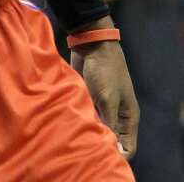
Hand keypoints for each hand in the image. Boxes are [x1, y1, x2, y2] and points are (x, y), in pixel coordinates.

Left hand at [71, 40, 138, 158]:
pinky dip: (82, 120)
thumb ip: (109, 124)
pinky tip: (71, 124)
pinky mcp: (90, 97)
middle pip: (112, 139)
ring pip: (98, 127)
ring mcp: (103, 105)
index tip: (103, 157)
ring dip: (90, 131)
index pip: (128, 146)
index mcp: (129, 116)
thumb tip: (110, 147)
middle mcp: (118, 114)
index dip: (118, 155)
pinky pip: (87, 115)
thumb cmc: (104, 71)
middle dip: (102, 144)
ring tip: (77, 137)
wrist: (91, 44)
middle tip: (86, 147)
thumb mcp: (108, 99)